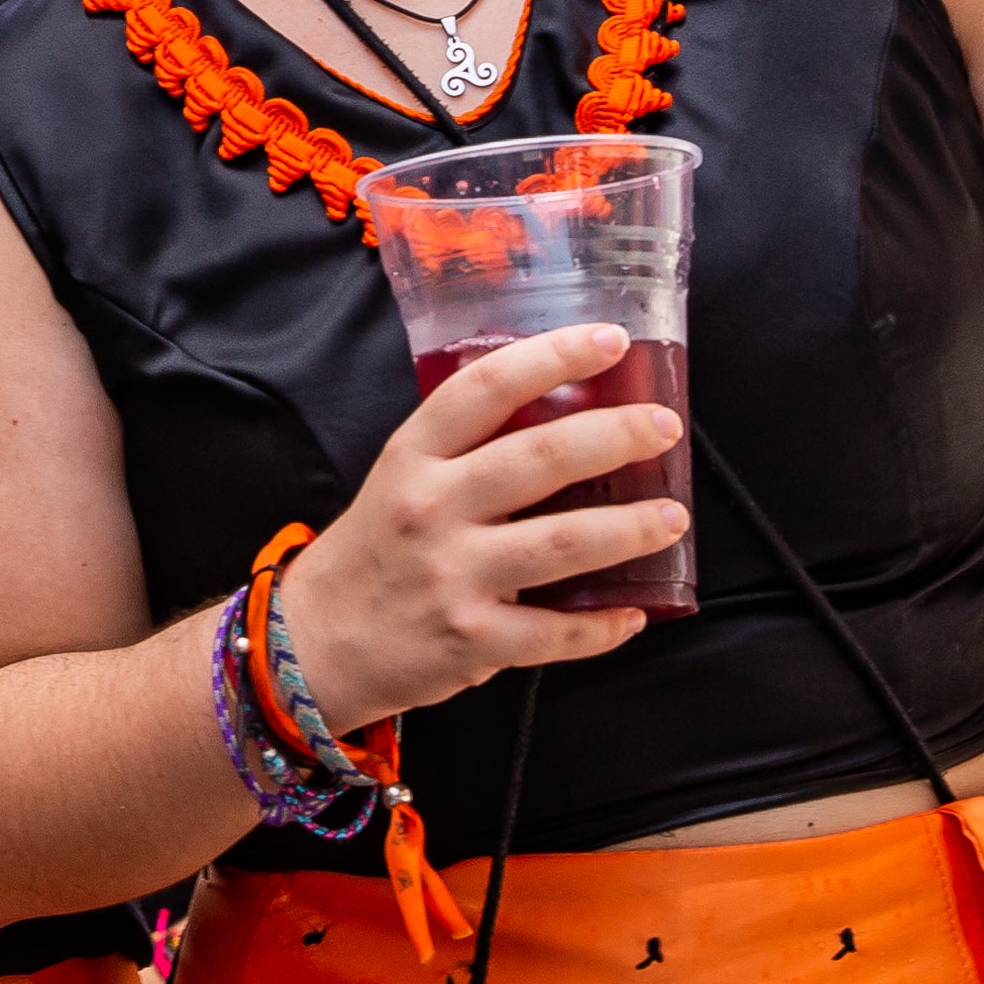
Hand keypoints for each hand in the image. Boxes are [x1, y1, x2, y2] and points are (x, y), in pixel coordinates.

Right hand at [275, 323, 688, 730]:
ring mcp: (453, 576)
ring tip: (672, 518)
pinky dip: (605, 624)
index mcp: (413, 456)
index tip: (609, 340)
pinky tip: (635, 612)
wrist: (312, 644)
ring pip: (565, 543)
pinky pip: (557, 631)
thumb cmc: (373, 553)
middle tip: (663, 427)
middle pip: (541, 458)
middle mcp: (432, 508)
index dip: (554, 356)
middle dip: (618, 436)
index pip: (486, 386)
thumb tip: (562, 415)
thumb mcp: (398, 480)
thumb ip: (464, 451)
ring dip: (632, 528)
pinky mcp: (473, 641)